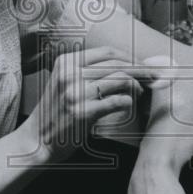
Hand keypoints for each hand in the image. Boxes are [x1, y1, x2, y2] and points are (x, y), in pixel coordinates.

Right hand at [22, 46, 149, 163]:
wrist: (36, 141)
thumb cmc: (55, 114)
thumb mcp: (64, 84)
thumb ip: (86, 73)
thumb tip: (125, 66)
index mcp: (65, 62)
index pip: (106, 52)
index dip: (129, 56)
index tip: (144, 64)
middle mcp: (70, 73)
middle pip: (117, 64)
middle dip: (141, 69)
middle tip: (156, 76)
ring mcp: (75, 92)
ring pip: (120, 79)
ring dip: (136, 85)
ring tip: (141, 92)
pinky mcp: (83, 112)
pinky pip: (117, 101)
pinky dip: (128, 102)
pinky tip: (129, 104)